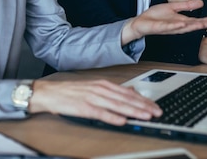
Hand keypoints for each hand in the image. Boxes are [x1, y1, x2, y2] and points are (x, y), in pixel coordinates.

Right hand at [29, 79, 161, 125]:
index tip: (155, 106)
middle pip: (126, 99)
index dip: (143, 100)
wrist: (50, 93)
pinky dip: (113, 117)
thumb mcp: (95, 86)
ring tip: (145, 116)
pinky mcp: (84, 107)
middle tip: (157, 112)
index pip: (129, 93)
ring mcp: (93, 98)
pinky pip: (101, 113)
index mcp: (104, 84)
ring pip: (117, 105)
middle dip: (143, 106)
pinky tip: (122, 121)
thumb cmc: (71, 91)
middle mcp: (100, 89)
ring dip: (133, 111)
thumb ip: (113, 89)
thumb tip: (130, 90)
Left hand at [121, 0, 206, 44]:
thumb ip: (186, 5)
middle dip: (199, 25)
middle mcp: (175, 26)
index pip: (193, 21)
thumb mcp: (173, 7)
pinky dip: (174, 25)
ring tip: (199, 24)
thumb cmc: (156, 16)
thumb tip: (200, 3)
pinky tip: (181, 23)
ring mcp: (167, 27)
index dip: (202, 21)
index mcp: (179, 21)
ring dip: (189, 26)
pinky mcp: (158, 28)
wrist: (141, 22)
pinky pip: (167, 27)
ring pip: (180, 27)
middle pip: (189, 26)